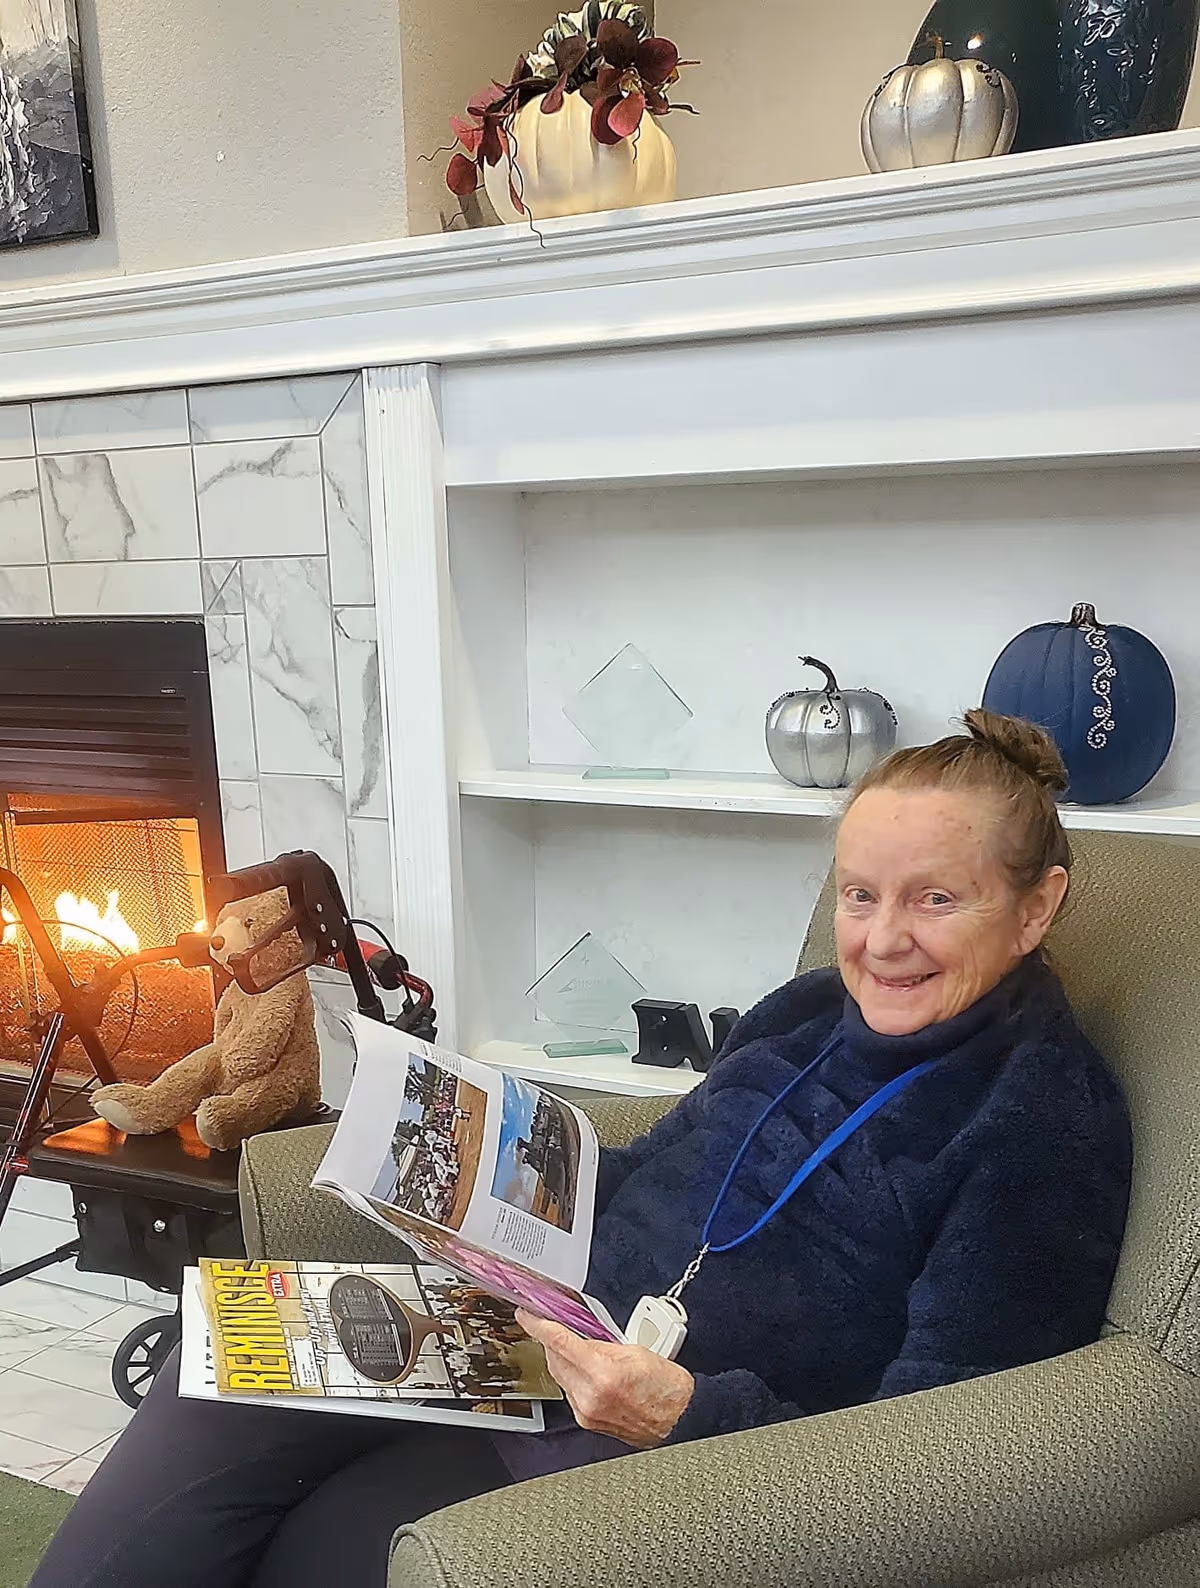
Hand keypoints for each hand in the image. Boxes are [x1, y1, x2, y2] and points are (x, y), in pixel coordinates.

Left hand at [516, 1309, 694, 1448]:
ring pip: (560, 1376)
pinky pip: (570, 1392)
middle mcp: (590, 1395)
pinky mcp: (588, 1421)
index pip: (559, 1342)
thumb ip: (602, 1343)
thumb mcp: (636, 1350)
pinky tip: (587, 1370)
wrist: (680, 1418)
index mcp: (603, 1373)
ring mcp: (587, 1412)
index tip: (526, 1315)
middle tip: (555, 1325)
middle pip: (555, 1359)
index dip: (538, 1325)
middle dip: (552, 1340)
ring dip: (563, 1359)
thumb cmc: (667, 1386)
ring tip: (579, 1348)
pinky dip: (573, 1377)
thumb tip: (581, 1335)